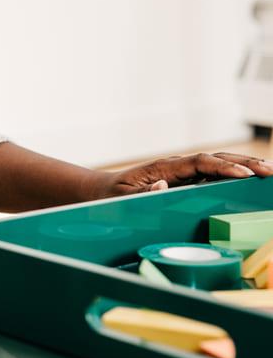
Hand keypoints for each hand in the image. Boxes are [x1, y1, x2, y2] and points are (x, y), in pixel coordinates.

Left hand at [101, 152, 272, 196]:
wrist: (102, 191)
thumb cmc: (111, 196)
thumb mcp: (121, 198)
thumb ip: (141, 193)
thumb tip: (162, 186)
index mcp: (163, 168)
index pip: (199, 163)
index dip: (222, 168)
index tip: (244, 175)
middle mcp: (176, 167)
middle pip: (215, 159)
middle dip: (243, 164)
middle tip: (270, 171)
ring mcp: (182, 172)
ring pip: (218, 165)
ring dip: (244, 167)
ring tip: (270, 172)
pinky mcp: (185, 180)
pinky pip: (213, 175)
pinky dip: (234, 174)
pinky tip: (252, 178)